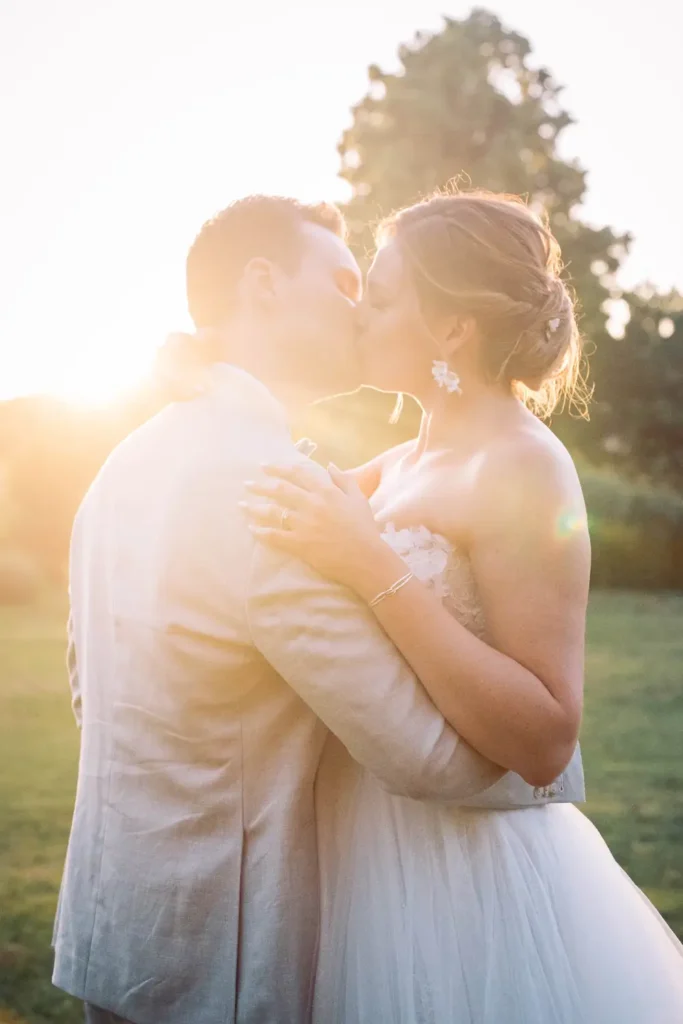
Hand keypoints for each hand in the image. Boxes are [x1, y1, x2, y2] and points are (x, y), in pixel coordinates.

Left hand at [240, 462, 386, 590]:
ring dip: (254, 507)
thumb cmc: (365, 530)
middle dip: (260, 485)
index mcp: (326, 492)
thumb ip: (344, 480)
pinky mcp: (299, 544)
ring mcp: (304, 525)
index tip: (264, 466)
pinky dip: (260, 532)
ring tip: (242, 504)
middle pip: (279, 489)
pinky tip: (251, 529)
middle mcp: (312, 504)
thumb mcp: (359, 499)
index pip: (297, 474)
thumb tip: (329, 464)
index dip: (278, 467)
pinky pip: (274, 535)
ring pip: (272, 511)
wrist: (367, 559)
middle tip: (247, 484)